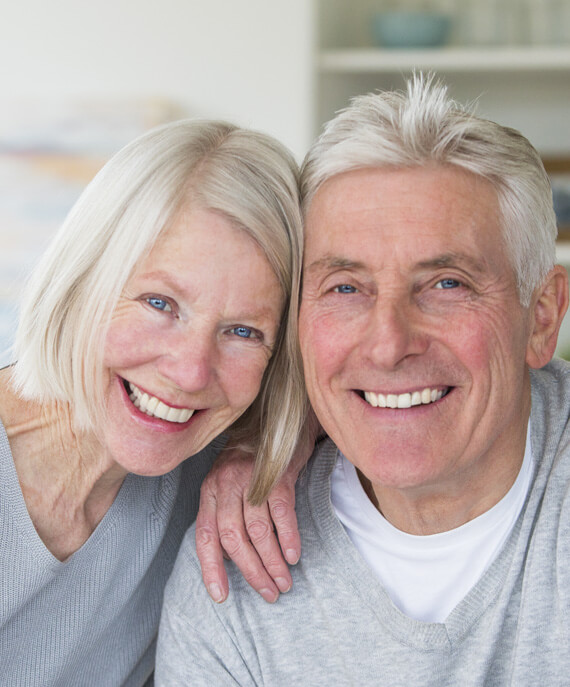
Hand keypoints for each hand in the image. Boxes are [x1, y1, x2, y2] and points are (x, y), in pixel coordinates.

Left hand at [195, 447, 301, 603]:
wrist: (278, 423)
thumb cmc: (252, 459)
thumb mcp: (228, 482)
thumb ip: (224, 513)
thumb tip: (228, 558)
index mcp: (210, 490)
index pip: (205, 535)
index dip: (210, 568)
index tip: (221, 595)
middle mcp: (226, 484)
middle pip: (232, 538)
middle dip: (251, 571)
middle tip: (268, 592)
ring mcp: (251, 478)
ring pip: (257, 530)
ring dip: (271, 561)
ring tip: (283, 582)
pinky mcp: (277, 474)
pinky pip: (281, 512)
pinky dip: (287, 537)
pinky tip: (293, 555)